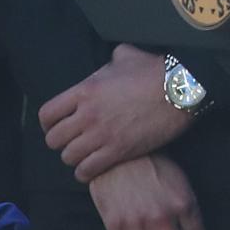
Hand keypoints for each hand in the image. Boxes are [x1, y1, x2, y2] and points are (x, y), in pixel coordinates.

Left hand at [41, 45, 192, 182]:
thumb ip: (111, 60)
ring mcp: (102, 134)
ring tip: (85, 155)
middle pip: (54, 139)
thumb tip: (113, 59)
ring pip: (68, 157)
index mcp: (85, 90)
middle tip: (74, 141)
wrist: (182, 89)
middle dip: (62, 142)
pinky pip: (86, 171)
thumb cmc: (156, 70)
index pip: (47, 114)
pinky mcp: (118, 151)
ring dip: (75, 158)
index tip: (57, 126)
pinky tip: (93, 168)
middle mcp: (87, 114)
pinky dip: (85, 172)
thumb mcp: (127, 56)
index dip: (49, 123)